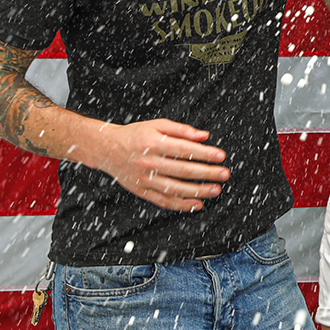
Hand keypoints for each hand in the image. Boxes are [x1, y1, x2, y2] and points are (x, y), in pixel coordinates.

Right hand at [91, 118, 229, 211]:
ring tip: (215, 190)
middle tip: (224, 174)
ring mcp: (145, 179)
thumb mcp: (158, 125)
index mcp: (154, 144)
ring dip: (197, 191)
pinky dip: (181, 205)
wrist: (106, 148)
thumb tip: (204, 136)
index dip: (205, 154)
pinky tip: (196, 204)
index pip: (185, 150)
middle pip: (183, 170)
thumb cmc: (134, 135)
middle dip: (207, 173)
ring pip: (174, 189)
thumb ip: (182, 130)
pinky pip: (163, 200)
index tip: (220, 156)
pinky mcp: (142, 191)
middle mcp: (149, 163)